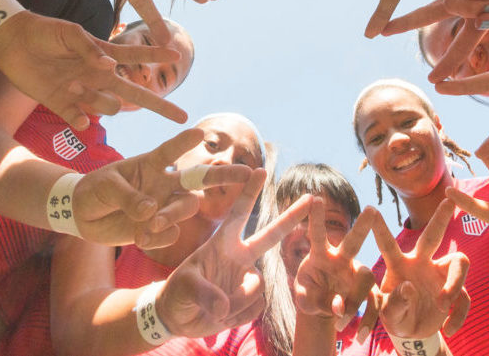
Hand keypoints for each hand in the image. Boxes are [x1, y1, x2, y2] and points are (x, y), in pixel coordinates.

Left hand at [0, 11, 187, 129]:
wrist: (13, 43)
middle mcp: (97, 76)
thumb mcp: (69, 33)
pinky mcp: (62, 105)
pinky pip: (80, 120)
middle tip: (182, 117)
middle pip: (134, 93)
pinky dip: (81, 120)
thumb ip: (90, 49)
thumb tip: (110, 67)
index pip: (136, 56)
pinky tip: (75, 113)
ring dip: (95, 100)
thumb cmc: (44, 32)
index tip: (178, 55)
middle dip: (158, 104)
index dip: (156, 55)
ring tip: (70, 83)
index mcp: (102, 55)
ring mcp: (81, 92)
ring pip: (106, 107)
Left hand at [74, 127, 254, 247]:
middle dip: (224, 175)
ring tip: (149, 227)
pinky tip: (139, 238)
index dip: (185, 142)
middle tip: (247, 173)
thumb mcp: (106, 188)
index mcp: (150, 164)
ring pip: (186, 208)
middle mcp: (163, 183)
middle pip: (199, 179)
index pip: (171, 151)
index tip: (200, 134)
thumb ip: (128, 197)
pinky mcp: (159, 228)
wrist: (83, 216)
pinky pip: (171, 233)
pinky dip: (159, 237)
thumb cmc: (95, 191)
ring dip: (172, 216)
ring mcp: (164, 205)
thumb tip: (151, 211)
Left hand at [157, 170, 312, 336]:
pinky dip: (239, 315)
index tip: (260, 170)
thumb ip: (203, 294)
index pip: (238, 214)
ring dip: (236, 302)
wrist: (179, 317)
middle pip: (271, 235)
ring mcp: (247, 278)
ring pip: (258, 288)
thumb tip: (224, 307)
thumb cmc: (177, 294)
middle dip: (291, 217)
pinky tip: (224, 316)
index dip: (249, 193)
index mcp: (222, 244)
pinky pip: (256, 307)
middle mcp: (240, 257)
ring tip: (214, 309)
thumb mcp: (183, 289)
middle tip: (312, 197)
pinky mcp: (252, 299)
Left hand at [293, 202, 379, 328]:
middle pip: (353, 241)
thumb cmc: (309, 295)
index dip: (316, 218)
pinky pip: (374, 302)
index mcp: (320, 254)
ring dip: (355, 299)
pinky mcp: (368, 291)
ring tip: (339, 322)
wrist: (322, 310)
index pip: (318, 234)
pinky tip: (358, 335)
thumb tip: (339, 305)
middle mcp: (342, 259)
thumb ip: (314, 299)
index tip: (315, 198)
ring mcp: (356, 274)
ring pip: (366, 277)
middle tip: (371, 209)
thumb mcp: (304, 298)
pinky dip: (367, 319)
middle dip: (362, 226)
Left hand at [370, 199, 469, 339]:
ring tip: (441, 305)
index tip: (370, 209)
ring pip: (459, 262)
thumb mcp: (390, 315)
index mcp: (399, 265)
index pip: (388, 245)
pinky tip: (449, 328)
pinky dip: (459, 314)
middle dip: (440, 218)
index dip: (379, 229)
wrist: (413, 333)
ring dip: (453, 284)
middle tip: (448, 200)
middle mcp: (422, 263)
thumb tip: (408, 287)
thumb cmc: (396, 316)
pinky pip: (465, 296)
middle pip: (433, 236)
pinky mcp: (456, 291)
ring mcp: (440, 275)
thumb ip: (395, 304)